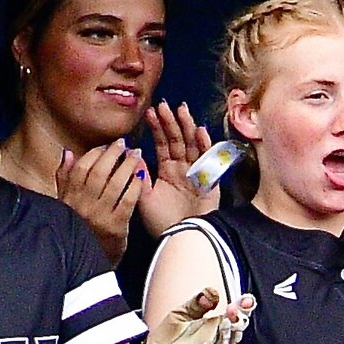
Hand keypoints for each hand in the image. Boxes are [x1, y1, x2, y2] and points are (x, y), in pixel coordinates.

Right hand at [55, 139, 145, 264]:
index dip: (95, 153)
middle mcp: (81, 206)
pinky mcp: (115, 227)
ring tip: (136, 155)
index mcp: (68, 199)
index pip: (80, 168)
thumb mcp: (65, 204)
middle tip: (124, 145)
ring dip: (127, 166)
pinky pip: (127, 200)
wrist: (88, 263)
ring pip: (114, 183)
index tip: (107, 145)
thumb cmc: (79, 228)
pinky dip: (135, 185)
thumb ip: (65, 178)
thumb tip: (68, 153)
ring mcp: (99, 217)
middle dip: (113, 154)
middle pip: (98, 172)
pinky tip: (141, 176)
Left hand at [137, 102, 218, 236]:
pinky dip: (205, 145)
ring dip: (187, 127)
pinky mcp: (210, 180)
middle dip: (171, 122)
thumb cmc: (162, 222)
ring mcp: (197, 173)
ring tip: (181, 110)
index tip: (150, 112)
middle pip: (178, 140)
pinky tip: (200, 130)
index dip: (157, 128)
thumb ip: (140, 177)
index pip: (162, 144)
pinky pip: (208, 159)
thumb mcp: (144, 198)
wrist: (181, 239)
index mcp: (167, 172)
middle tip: (164, 105)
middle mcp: (183, 169)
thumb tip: (133, 155)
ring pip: (192, 145)